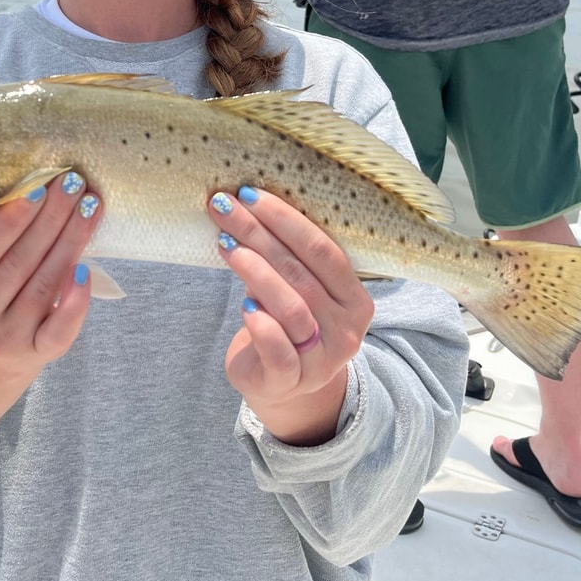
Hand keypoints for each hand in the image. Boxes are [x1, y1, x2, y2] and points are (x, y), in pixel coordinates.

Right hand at [0, 170, 99, 381]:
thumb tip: (30, 187)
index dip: (8, 221)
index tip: (36, 188)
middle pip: (18, 262)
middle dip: (50, 218)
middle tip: (73, 183)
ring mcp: (4, 341)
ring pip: (43, 285)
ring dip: (71, 240)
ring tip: (90, 206)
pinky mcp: (35, 355)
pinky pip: (60, 329)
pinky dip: (75, 299)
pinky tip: (86, 268)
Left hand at [208, 186, 373, 445]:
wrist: (281, 385)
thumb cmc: (286, 324)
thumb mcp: (299, 290)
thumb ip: (289, 258)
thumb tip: (248, 204)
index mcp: (355, 299)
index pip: (324, 250)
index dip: (286, 219)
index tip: (250, 194)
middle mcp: (347, 329)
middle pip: (302, 272)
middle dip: (259, 234)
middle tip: (225, 208)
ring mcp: (321, 359)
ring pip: (291, 306)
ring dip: (255, 270)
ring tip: (224, 244)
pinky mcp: (290, 379)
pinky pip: (278, 349)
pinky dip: (260, 323)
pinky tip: (244, 305)